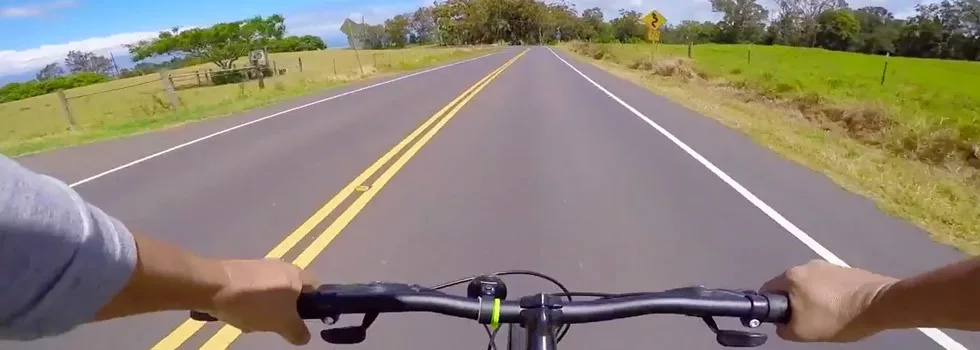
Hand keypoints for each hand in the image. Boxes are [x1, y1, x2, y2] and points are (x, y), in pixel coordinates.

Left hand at [207, 259, 316, 344]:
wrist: (213, 286)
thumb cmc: (255, 303)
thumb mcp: (282, 323)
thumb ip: (297, 331)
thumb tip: (305, 337)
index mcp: (297, 275)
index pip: (316, 288)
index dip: (313, 305)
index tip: (302, 320)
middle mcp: (282, 266)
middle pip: (290, 294)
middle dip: (283, 312)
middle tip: (274, 324)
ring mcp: (260, 267)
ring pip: (270, 295)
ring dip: (264, 310)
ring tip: (251, 321)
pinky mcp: (242, 271)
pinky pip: (252, 291)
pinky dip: (248, 303)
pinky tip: (237, 312)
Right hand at [761, 259, 898, 342]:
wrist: (881, 304)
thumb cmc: (838, 317)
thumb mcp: (804, 332)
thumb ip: (784, 329)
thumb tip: (782, 324)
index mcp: (791, 276)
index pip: (767, 291)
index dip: (771, 308)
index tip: (784, 320)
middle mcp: (805, 265)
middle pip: (789, 287)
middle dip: (794, 303)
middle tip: (807, 320)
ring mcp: (826, 265)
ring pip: (809, 285)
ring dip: (812, 298)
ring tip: (828, 314)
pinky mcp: (844, 269)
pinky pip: (827, 283)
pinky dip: (829, 295)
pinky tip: (841, 307)